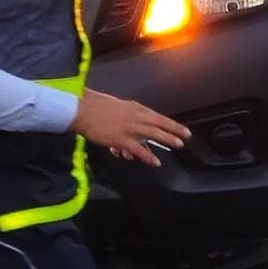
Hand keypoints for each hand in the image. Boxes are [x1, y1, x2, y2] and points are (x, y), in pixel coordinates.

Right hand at [72, 89, 189, 165]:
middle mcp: (135, 117)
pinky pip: (138, 150)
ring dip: (168, 140)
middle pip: (160, 123)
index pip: (156, 116)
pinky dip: (148, 157)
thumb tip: (131, 126)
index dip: (170, 123)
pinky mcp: (121, 139)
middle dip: (175, 130)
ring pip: (154, 134)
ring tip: (179, 145)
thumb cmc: (93, 106)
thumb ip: (125, 115)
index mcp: (133, 108)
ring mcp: (129, 128)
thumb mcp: (114, 106)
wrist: (80, 110)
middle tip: (186, 136)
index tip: (180, 127)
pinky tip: (156, 162)